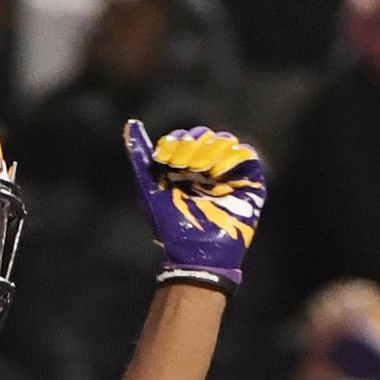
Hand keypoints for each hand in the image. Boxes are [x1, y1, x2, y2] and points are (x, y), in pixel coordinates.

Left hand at [125, 121, 265, 288]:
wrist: (196, 255)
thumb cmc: (171, 227)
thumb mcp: (148, 188)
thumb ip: (140, 157)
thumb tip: (131, 124)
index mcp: (186, 167)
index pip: (186, 137)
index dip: (177, 142)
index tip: (168, 160)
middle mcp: (208, 168)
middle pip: (206, 135)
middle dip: (194, 145)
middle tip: (186, 167)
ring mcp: (229, 175)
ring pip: (226, 140)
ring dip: (211, 150)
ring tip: (202, 172)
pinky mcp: (249, 183)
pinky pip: (246, 154)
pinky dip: (231, 157)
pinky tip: (217, 173)